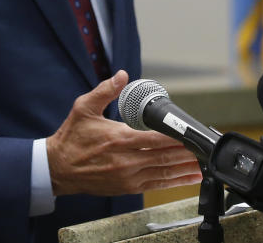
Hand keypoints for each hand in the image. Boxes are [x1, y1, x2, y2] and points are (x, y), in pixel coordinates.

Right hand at [47, 70, 202, 196]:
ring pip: (164, 172)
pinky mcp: (127, 187)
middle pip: (164, 156)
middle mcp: (126, 160)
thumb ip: (105, 90)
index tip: (191, 132)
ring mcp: (127, 176)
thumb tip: (122, 75)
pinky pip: (156, 184)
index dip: (176, 136)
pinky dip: (174, 182)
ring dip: (185, 168)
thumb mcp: (84, 107)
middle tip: (204, 147)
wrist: (58, 168)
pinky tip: (188, 178)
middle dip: (187, 152)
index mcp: (119, 138)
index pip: (155, 138)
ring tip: (203, 164)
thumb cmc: (72, 138)